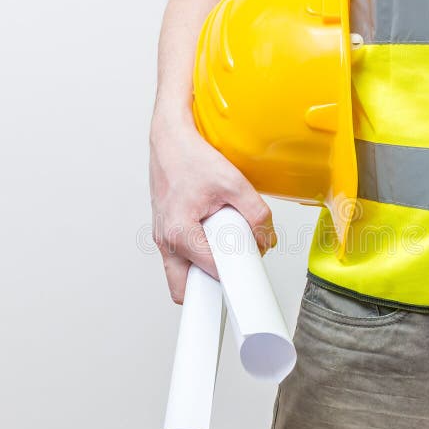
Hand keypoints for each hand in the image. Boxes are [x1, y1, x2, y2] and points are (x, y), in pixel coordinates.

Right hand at [149, 110, 275, 302]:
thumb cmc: (190, 157)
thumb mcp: (233, 182)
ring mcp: (163, 238)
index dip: (236, 276)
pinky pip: (182, 256)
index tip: (249, 277)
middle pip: (187, 290)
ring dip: (205, 268)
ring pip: (183, 275)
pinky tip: (215, 231)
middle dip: (211, 286)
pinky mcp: (166, 231)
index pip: (212, 275)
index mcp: (180, 234)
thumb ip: (256, 213)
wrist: (169, 138)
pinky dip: (200, 252)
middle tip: (234, 267)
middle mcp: (166, 241)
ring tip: (225, 244)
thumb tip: (266, 238)